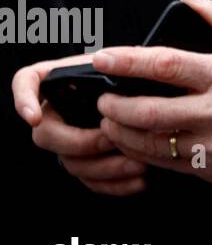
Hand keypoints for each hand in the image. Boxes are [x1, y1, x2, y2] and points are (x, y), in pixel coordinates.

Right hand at [12, 54, 148, 196]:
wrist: (155, 93)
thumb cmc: (141, 72)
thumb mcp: (131, 61)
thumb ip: (119, 61)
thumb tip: (107, 63)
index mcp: (61, 80)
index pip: (26, 81)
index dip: (23, 100)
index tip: (35, 116)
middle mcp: (57, 111)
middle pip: (46, 134)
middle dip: (79, 141)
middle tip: (111, 138)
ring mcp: (70, 139)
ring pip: (70, 162)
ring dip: (103, 167)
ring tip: (137, 163)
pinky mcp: (87, 162)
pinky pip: (90, 179)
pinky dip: (113, 183)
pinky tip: (137, 181)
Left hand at [93, 0, 211, 190]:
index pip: (166, 65)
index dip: (128, 61)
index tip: (102, 57)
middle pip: (148, 110)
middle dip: (115, 106)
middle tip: (102, 100)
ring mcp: (211, 144)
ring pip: (150, 142)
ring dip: (120, 132)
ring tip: (110, 122)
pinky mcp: (210, 169)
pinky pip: (163, 163)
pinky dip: (140, 153)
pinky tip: (134, 143)